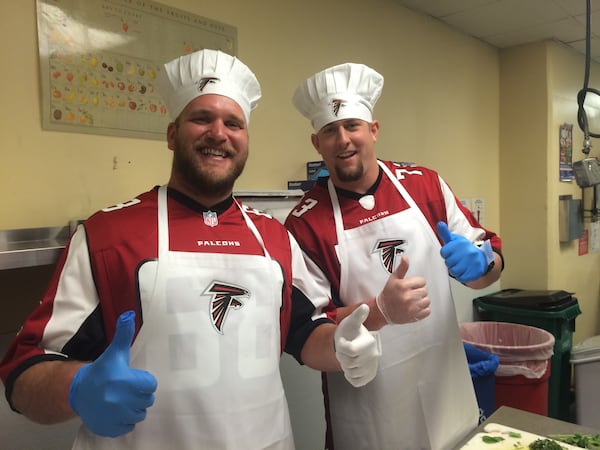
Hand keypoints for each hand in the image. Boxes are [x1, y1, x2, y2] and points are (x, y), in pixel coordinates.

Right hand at [69, 311, 156, 436]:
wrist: (78, 391)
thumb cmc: (102, 370)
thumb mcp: (115, 352)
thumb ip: (124, 334)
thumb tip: (129, 313)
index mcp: (124, 381)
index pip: (151, 385)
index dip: (144, 381)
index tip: (133, 378)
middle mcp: (120, 401)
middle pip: (147, 400)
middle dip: (139, 394)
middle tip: (127, 389)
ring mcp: (115, 417)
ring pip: (139, 414)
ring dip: (134, 407)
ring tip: (122, 399)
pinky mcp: (110, 428)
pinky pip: (129, 427)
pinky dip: (125, 421)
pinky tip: (117, 411)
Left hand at [334, 304, 380, 387]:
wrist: (351, 342)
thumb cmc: (349, 332)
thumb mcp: (351, 322)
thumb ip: (357, 316)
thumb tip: (364, 307)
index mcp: (369, 343)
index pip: (350, 350)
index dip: (341, 346)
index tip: (342, 341)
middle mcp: (374, 356)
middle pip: (349, 362)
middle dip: (342, 356)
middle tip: (344, 349)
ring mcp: (372, 367)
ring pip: (351, 372)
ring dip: (345, 365)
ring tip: (348, 357)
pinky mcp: (368, 376)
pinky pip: (355, 381)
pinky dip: (350, 376)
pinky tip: (351, 366)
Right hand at [375, 256, 429, 323]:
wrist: (383, 311)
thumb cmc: (388, 294)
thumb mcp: (393, 279)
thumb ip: (402, 268)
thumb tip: (405, 258)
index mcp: (403, 286)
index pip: (422, 281)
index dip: (417, 283)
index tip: (411, 286)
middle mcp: (408, 297)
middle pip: (424, 291)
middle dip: (419, 291)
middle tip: (411, 294)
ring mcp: (412, 308)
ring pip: (427, 301)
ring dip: (422, 301)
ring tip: (413, 301)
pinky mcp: (415, 316)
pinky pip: (427, 311)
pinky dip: (423, 310)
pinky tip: (415, 308)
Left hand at [436, 221, 487, 282]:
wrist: (481, 258)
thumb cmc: (464, 249)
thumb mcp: (455, 240)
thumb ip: (445, 234)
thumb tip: (440, 224)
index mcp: (462, 243)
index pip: (444, 252)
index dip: (446, 253)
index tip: (451, 252)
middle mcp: (468, 252)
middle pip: (448, 262)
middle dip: (450, 262)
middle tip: (457, 259)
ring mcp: (473, 263)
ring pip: (454, 271)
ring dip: (455, 269)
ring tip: (460, 264)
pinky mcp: (475, 273)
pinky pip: (461, 277)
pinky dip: (461, 275)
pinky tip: (465, 270)